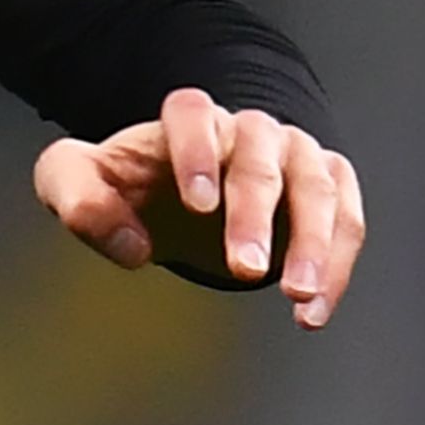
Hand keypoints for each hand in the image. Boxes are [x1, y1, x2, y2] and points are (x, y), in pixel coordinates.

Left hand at [30, 87, 364, 329]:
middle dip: (254, 216)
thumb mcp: (79, 181)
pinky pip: (346, 220)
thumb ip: (77, 198)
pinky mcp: (329, 185)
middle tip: (245, 270)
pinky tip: (312, 310)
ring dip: (314, 244)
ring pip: (317, 189)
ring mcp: (296, 153)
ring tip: (298, 296)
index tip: (195, 204)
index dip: (195, 153)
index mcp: (187, 119)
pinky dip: (338, 264)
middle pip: (260, 160)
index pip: (192, 115)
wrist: (184, 190)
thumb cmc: (132, 183)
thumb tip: (130, 246)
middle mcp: (249, 130)